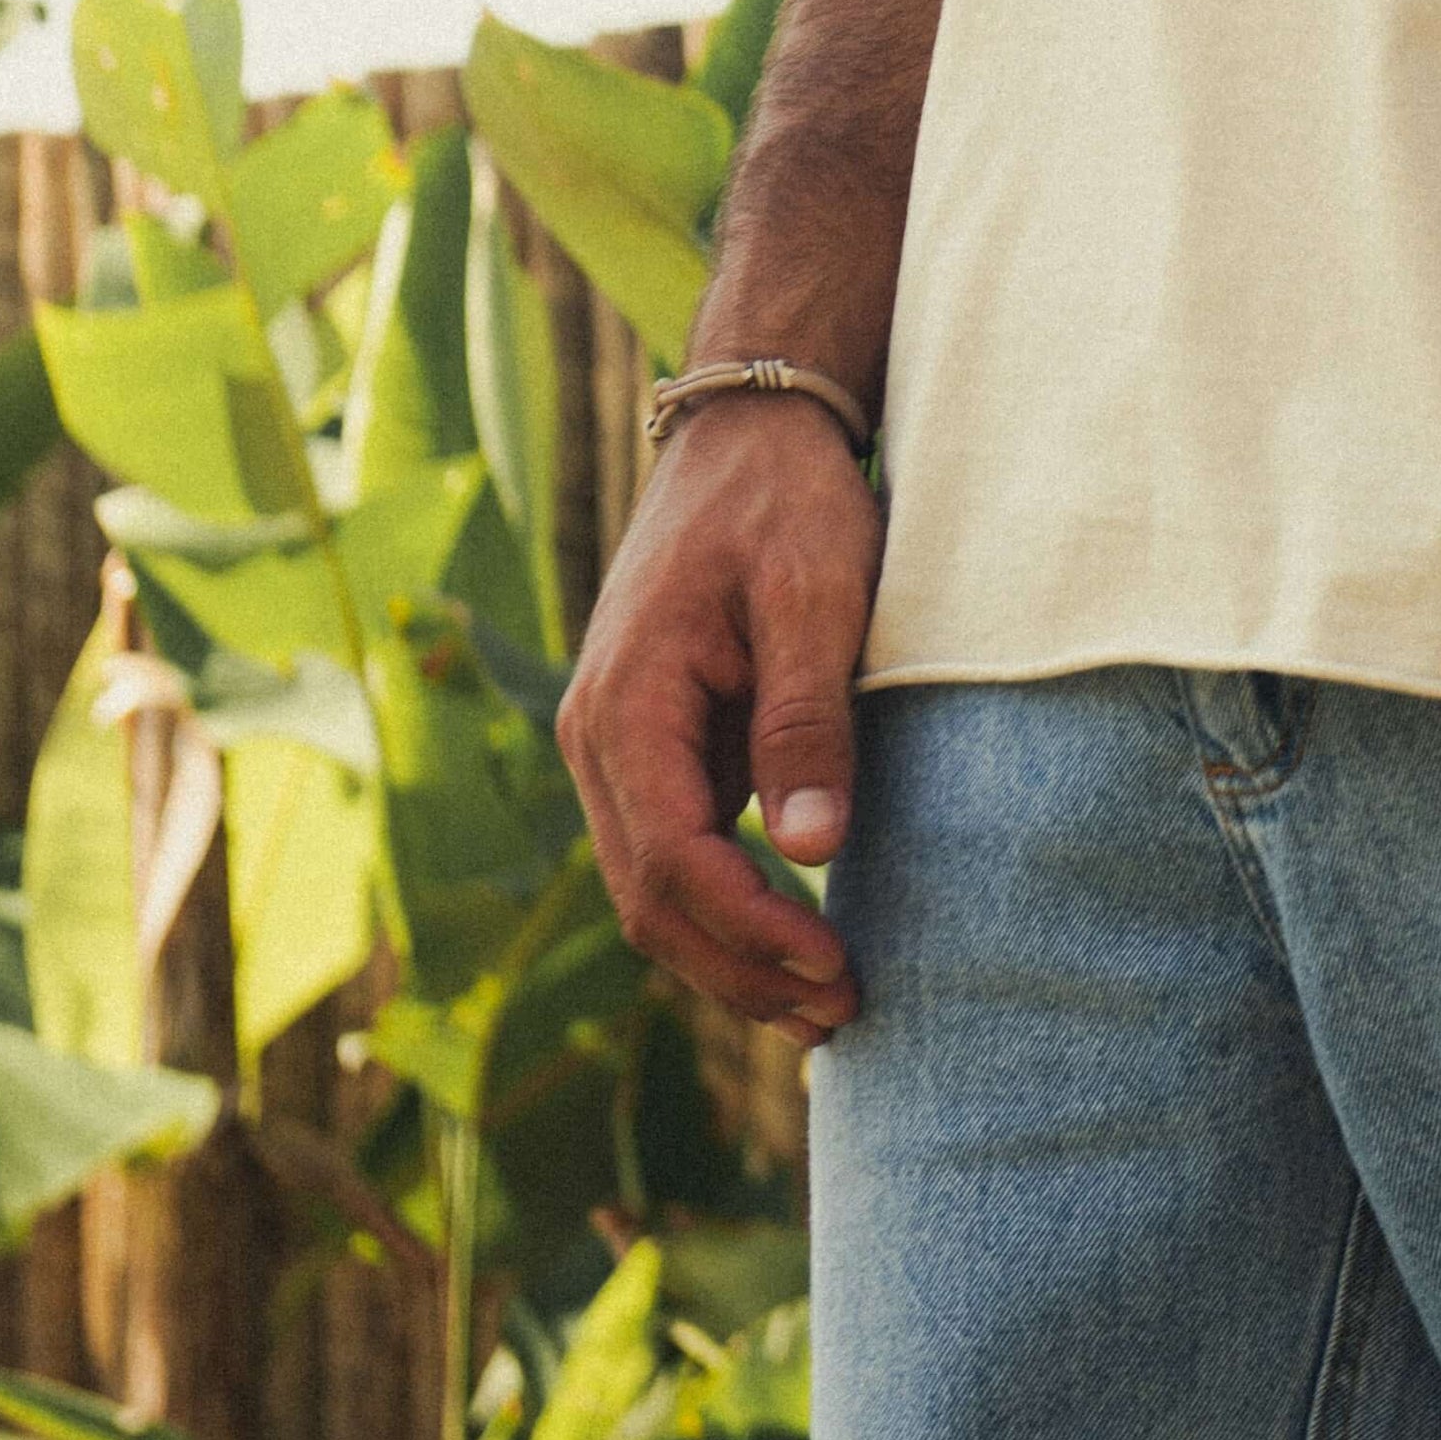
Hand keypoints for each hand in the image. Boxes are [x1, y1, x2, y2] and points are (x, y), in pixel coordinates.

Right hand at [558, 399, 885, 1033]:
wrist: (750, 428)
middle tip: (841, 1011)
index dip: (750, 931)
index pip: (671, 859)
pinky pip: (675, 852)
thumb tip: (810, 851)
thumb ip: (806, 720)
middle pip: (649, 899)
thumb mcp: (814, 594)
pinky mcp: (653, 746)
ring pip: (654, 890)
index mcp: (625, 703)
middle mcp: (599, 737)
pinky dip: (728, 910)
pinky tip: (796, 943)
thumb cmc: (785, 500)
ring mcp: (618, 745)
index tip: (833, 968)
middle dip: (739, 969)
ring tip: (825, 1004)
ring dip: (731, 955)